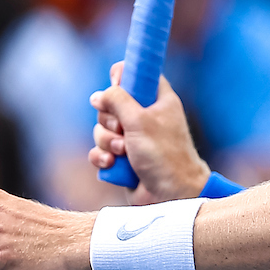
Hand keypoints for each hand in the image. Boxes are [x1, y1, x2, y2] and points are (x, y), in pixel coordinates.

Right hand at [89, 62, 209, 203]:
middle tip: (122, 129)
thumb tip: (99, 95)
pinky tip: (112, 163)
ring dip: (107, 140)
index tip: (115, 85)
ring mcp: (132, 138)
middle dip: (110, 118)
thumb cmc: (163, 154)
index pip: (138, 75)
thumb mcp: (140, 120)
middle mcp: (145, 116)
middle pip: (112, 103)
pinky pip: (99, 150)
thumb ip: (118, 100)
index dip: (123, 77)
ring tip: (123, 151)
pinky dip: (102, 156)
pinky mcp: (121, 158)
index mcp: (158, 100)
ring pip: (102, 128)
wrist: (170, 195)